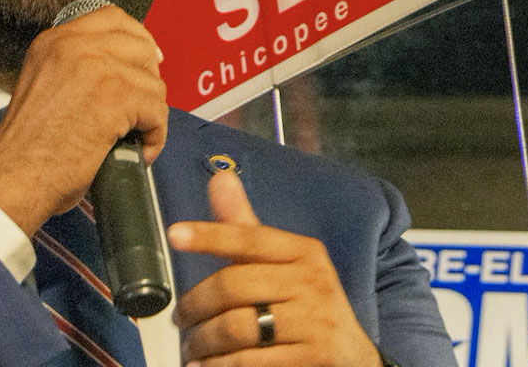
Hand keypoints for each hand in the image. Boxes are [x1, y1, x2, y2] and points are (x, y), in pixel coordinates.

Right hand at [0, 5, 166, 235]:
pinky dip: (154, 136)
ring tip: (136, 137)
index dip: (137, 40)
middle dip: (148, 78)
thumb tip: (121, 70)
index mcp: (53, 41)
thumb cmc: (27, 149)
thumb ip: (76, 69)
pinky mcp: (116, 96)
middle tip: (143, 106)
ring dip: (151, 114)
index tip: (147, 61)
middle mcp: (74, 46)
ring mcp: (96, 67)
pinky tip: (139, 150)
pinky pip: (157, 110)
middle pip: (139, 44)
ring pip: (151, 81)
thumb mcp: (44, 86)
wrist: (14, 176)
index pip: (111, 18)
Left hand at [167, 170, 381, 366]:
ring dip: (203, 340)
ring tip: (191, 347)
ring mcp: (314, 323)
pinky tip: (206, 366)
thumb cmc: (307, 303)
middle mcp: (312, 282)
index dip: (210, 235)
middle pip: (235, 286)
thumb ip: (246, 228)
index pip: (250, 238)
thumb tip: (219, 179)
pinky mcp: (313, 358)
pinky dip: (220, 365)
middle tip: (180, 319)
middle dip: (195, 305)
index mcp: (303, 252)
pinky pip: (251, 361)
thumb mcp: (284, 263)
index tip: (175, 235)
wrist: (352, 355)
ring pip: (238, 327)